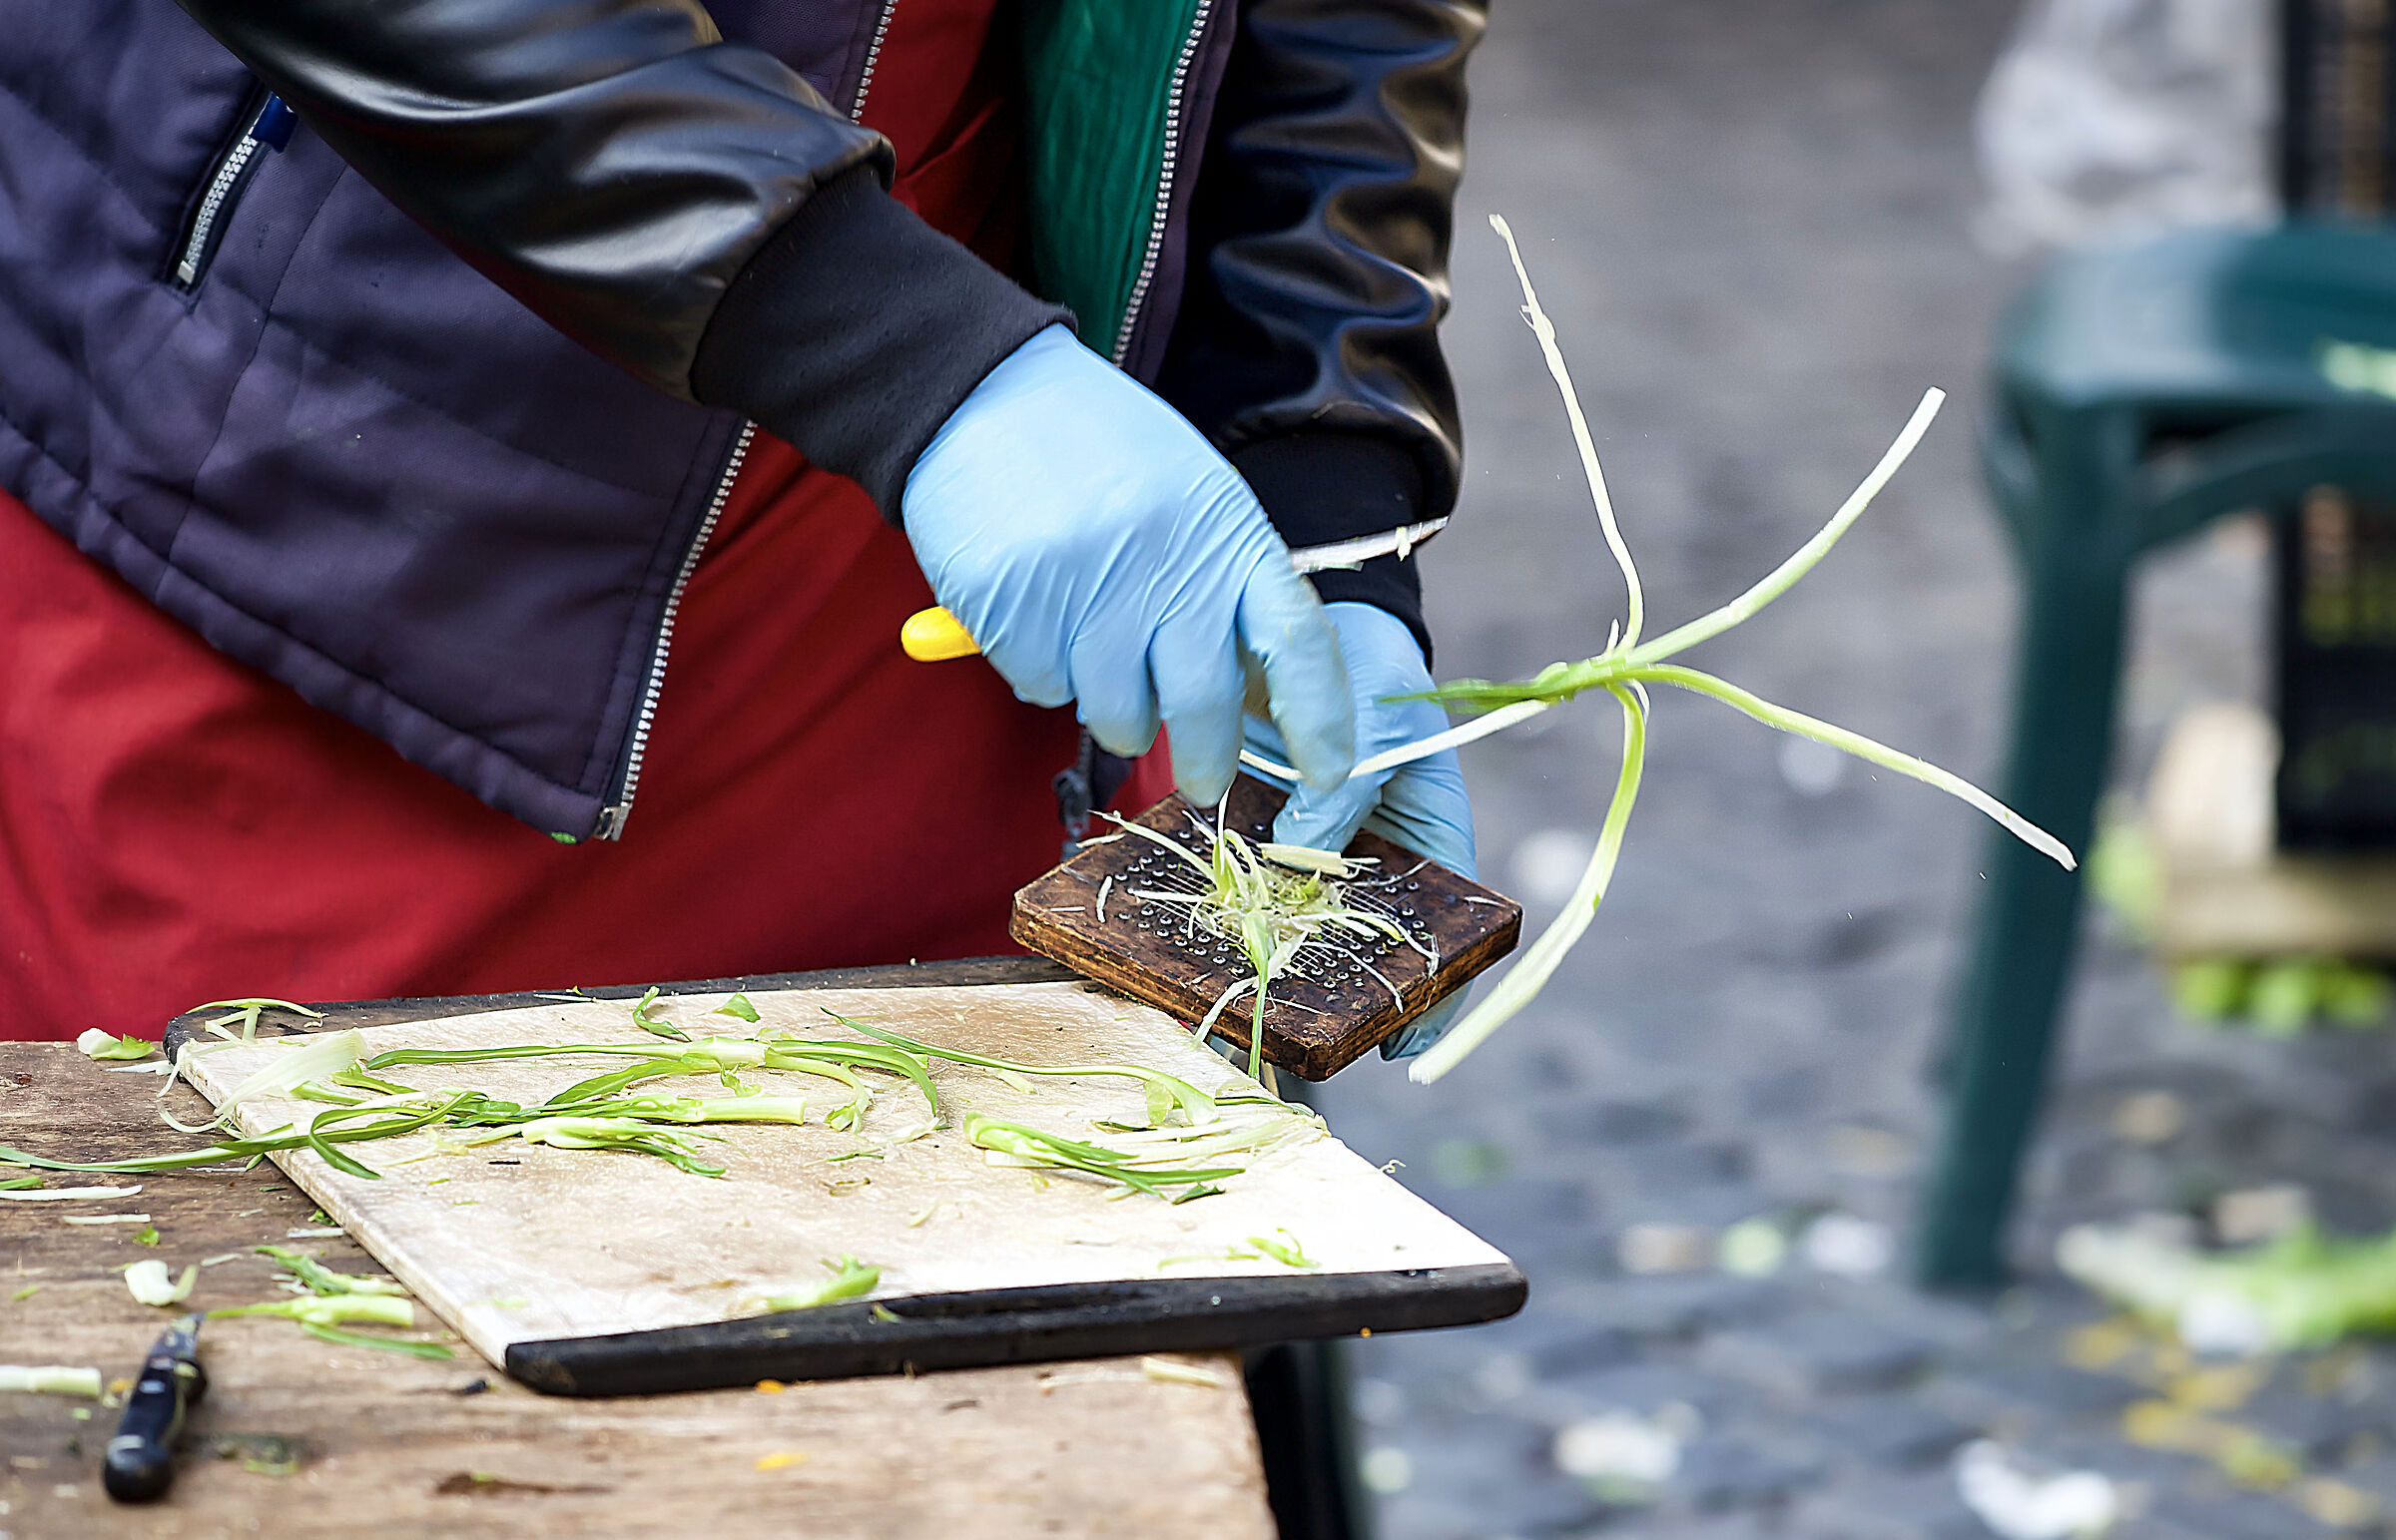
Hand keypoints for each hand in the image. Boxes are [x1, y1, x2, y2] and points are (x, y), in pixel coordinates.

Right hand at [902, 326, 1352, 802]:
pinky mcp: (1017, 606)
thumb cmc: (1099, 452)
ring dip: (1112, 706)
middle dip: (1208, 760)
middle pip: (1205, 706)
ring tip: (1093, 643)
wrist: (986, 390)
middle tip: (1205, 780)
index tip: (1330, 775)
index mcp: (1227, 532)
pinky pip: (1042, 688)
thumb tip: (1259, 701)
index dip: (1321, 720)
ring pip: (1118, 715)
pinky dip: (1040, 668)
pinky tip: (1037, 608)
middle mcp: (1166, 563)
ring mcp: (1087, 587)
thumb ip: (1224, 586)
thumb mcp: (1192, 497)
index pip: (1297, 641)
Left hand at [1244, 602, 1477, 1058]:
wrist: (1310, 626)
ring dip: (1275, 957)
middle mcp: (1375, 859)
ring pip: (1299, 921)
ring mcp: (1314, 850)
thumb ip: (1340, 791)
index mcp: (1431, 841)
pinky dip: (1227, 907)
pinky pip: (1246, 881)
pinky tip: (1198, 940)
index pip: (1453, 931)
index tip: (1405, 1040)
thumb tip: (1293, 862)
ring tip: (1246, 1006)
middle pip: (1367, 943)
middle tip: (1309, 1037)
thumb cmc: (1370, 671)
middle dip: (1342, 991)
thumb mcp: (1371, 727)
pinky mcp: (1260, 835)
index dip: (1438, 992)